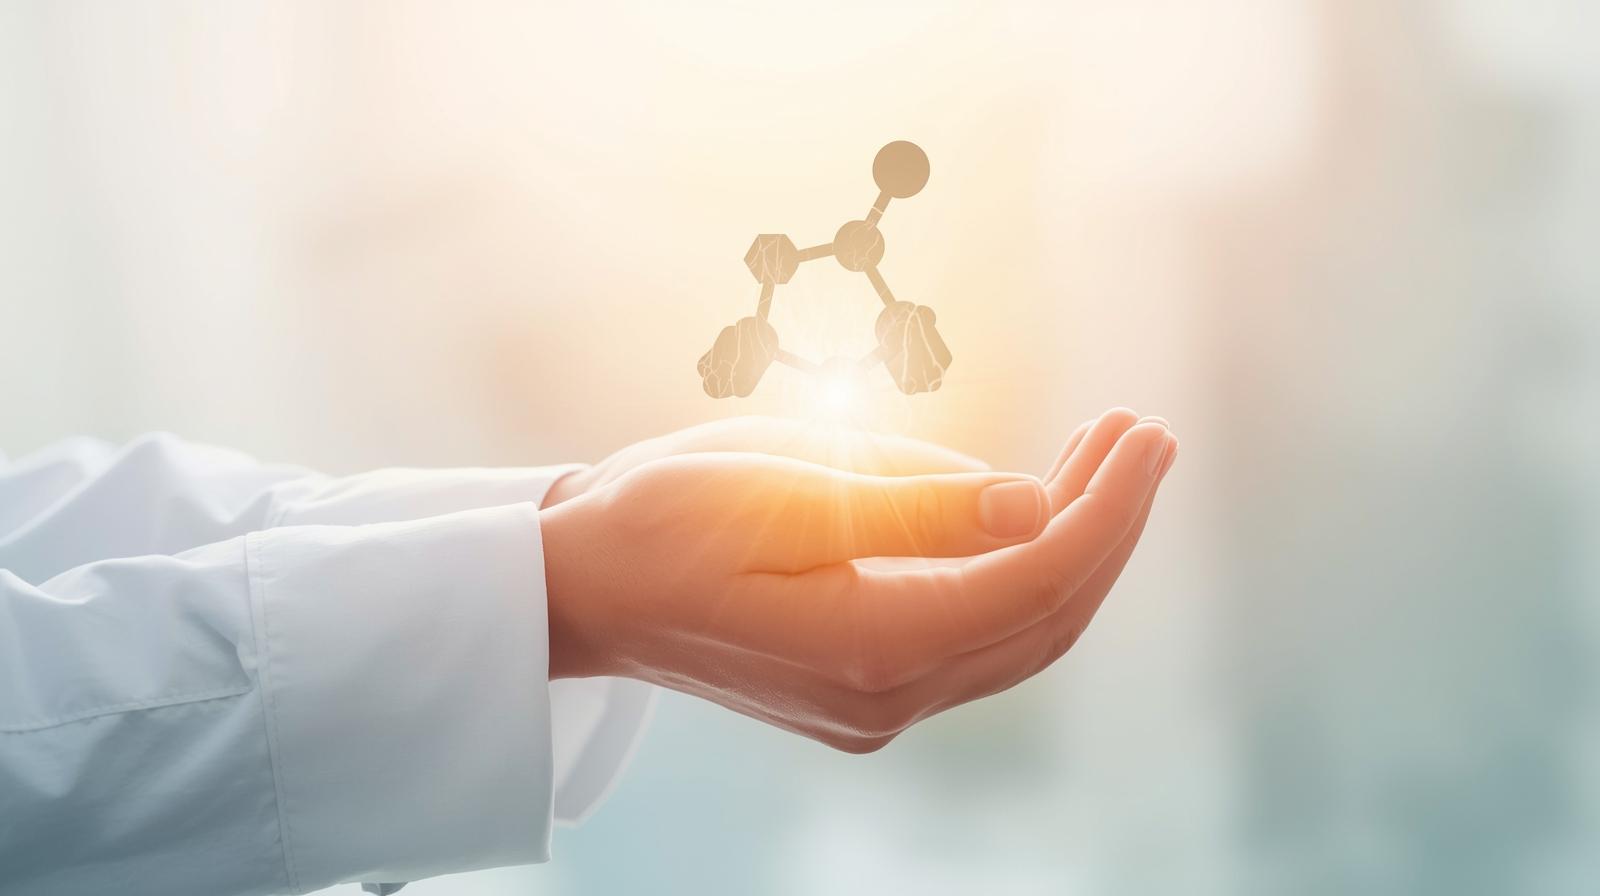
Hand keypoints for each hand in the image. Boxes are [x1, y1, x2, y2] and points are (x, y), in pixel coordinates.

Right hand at [540, 409, 1176, 751]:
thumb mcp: (784, 488)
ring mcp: (877, 705)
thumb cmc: (662, 520)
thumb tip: (1034, 507)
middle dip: (1107, 525)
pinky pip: (975, 631)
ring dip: (1070, 546)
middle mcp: (887, 697)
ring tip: (1102, 455)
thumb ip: (916, 506)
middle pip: (1045, 617)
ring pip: (1016, 630)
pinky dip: (1017, 572)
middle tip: (1143, 434)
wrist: (584, 584)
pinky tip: (1030, 506)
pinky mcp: (865, 686)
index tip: (1146, 434)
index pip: (1036, 582)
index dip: (1107, 508)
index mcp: (870, 648)